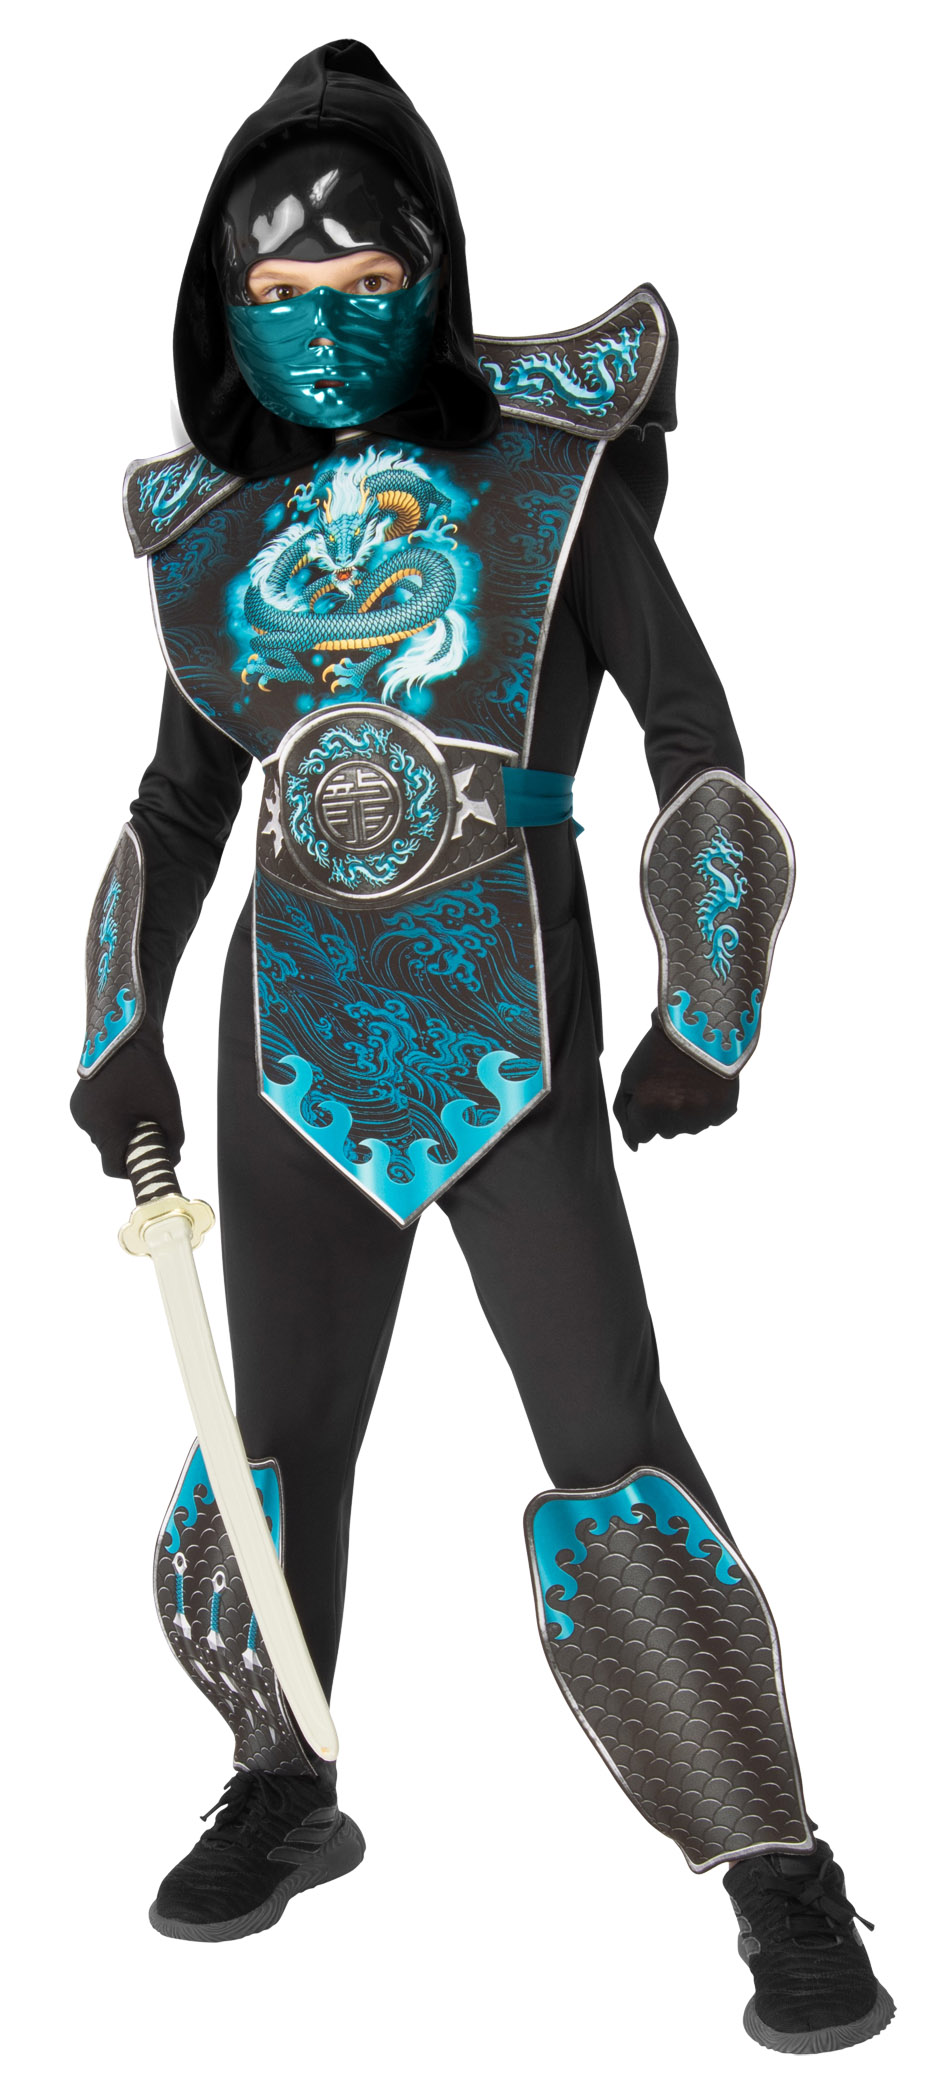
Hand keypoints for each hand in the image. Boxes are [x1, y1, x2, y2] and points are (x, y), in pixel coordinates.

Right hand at [70, 1015, 184, 1178]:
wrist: (125, 1035)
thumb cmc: (149, 1073)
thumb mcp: (169, 1109)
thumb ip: (173, 1140)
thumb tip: (172, 1159)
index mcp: (106, 1130)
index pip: (114, 1168)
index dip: (132, 1169)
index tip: (147, 1161)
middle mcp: (87, 1124)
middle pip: (110, 1151)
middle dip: (129, 1145)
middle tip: (149, 1129)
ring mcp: (79, 1112)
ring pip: (103, 1135)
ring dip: (119, 1131)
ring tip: (137, 1109)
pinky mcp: (77, 1102)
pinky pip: (96, 1121)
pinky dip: (110, 1118)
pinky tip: (124, 1101)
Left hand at [613, 1013, 738, 1151]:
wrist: (699, 1024)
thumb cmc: (660, 1049)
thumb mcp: (630, 1077)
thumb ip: (624, 1113)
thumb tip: (633, 1144)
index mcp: (648, 1110)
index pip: (639, 1135)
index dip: (642, 1115)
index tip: (649, 1099)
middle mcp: (676, 1119)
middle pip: (665, 1132)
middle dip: (663, 1113)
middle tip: (670, 1082)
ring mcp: (702, 1116)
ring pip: (689, 1127)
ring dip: (686, 1110)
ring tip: (688, 1080)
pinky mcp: (724, 1110)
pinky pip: (711, 1118)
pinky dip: (707, 1105)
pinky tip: (704, 1083)